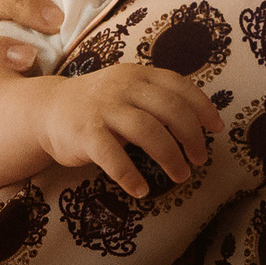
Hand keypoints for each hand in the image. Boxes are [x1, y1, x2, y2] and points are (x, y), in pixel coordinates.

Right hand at [32, 66, 224, 197]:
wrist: (48, 109)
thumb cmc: (99, 104)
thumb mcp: (128, 90)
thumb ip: (157, 99)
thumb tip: (200, 123)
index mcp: (138, 74)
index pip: (179, 85)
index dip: (203, 107)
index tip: (217, 129)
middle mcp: (123, 87)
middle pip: (170, 109)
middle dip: (191, 137)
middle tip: (200, 159)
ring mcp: (103, 108)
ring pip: (148, 131)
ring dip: (170, 157)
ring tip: (180, 176)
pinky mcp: (85, 133)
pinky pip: (114, 156)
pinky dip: (131, 176)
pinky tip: (141, 190)